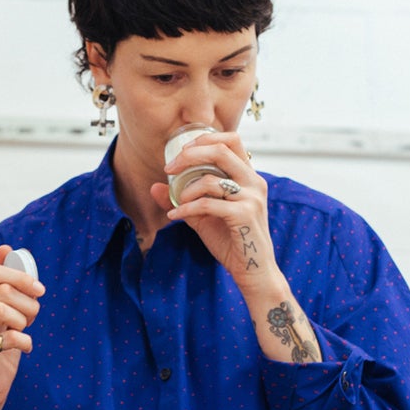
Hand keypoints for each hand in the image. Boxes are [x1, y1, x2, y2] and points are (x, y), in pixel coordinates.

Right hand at [0, 245, 44, 409]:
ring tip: (24, 332)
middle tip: (31, 319)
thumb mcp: (4, 311)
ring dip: (24, 322)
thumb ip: (4, 282)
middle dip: (28, 304)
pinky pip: (8, 337)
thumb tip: (6, 248)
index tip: (38, 290)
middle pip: (4, 290)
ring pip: (3, 309)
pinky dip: (24, 342)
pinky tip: (23, 348)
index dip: (22, 278)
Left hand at [148, 132, 277, 294]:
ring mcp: (251, 198)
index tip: (182, 151)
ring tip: (177, 203)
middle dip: (190, 155)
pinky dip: (186, 209)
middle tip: (170, 168)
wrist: (253, 270)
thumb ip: (184, 199)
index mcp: (248, 176)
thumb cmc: (231, 241)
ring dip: (186, 190)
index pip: (232, 140)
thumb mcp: (203, 216)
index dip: (205, 138)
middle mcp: (254, 182)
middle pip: (221, 150)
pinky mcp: (245, 214)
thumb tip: (155, 187)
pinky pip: (208, 204)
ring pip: (211, 180)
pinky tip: (175, 216)